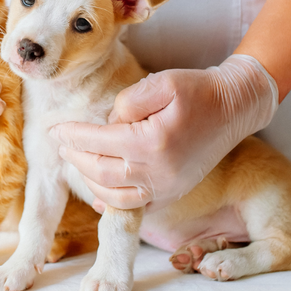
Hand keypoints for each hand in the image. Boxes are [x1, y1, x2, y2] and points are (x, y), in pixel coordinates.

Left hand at [49, 55, 277, 212]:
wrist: (234, 108)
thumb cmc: (199, 91)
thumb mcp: (161, 83)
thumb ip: (127, 101)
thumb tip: (108, 124)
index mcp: (153, 143)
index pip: (99, 142)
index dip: (73, 135)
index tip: (56, 129)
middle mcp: (159, 173)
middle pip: (101, 172)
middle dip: (76, 157)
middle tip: (61, 145)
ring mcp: (167, 188)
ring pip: (114, 195)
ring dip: (89, 180)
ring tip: (77, 161)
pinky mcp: (173, 192)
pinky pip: (136, 207)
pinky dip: (113, 203)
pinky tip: (98, 195)